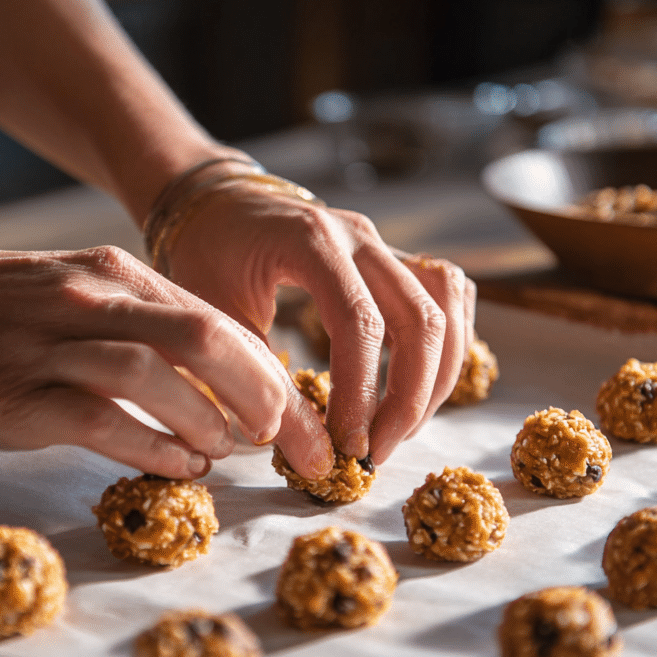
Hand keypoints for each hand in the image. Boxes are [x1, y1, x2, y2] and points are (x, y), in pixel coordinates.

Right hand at [0, 234, 330, 478]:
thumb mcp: (77, 293)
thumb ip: (144, 329)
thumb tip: (216, 388)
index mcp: (117, 273)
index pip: (218, 321)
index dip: (271, 372)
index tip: (300, 416)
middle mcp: (94, 299)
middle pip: (208, 340)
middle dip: (268, 398)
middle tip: (293, 444)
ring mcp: (53, 345)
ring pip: (158, 376)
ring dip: (212, 423)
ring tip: (232, 454)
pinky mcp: (16, 395)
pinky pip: (103, 421)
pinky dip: (154, 448)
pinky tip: (182, 468)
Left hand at [164, 177, 475, 466]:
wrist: (215, 201)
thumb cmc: (207, 255)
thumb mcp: (213, 316)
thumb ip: (257, 379)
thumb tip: (306, 454)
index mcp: (311, 242)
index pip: (360, 323)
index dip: (362, 393)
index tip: (349, 446)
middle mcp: (360, 236)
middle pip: (421, 320)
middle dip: (409, 399)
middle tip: (377, 451)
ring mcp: (384, 242)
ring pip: (447, 306)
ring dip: (437, 376)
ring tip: (400, 427)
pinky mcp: (396, 255)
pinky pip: (449, 294)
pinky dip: (448, 343)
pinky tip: (420, 384)